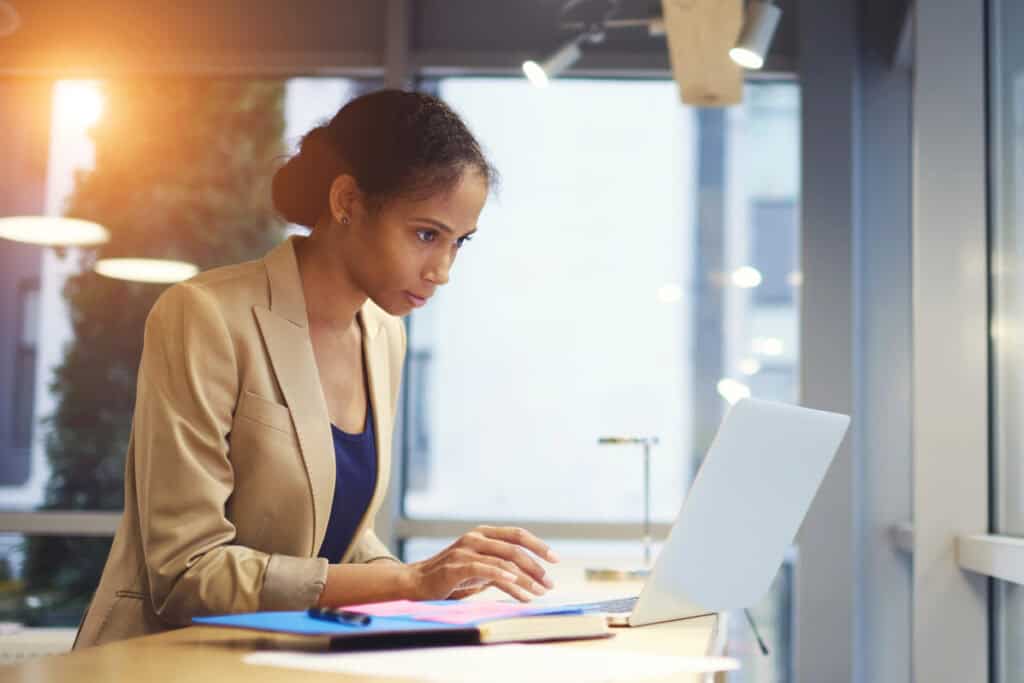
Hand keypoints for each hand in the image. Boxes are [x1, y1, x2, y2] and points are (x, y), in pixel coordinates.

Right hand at [404, 525, 559, 602]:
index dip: (538, 545)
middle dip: (536, 566)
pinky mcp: (457, 566)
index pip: (517, 534)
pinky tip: (519, 591)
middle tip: (550, 582)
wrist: (416, 585)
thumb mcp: (481, 571)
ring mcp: (465, 550)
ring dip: (526, 578)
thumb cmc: (450, 579)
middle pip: (515, 547)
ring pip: (504, 560)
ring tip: (539, 592)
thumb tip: (531, 583)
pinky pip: (486, 570)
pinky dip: (505, 579)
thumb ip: (502, 570)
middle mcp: (475, 537)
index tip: (555, 559)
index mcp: (483, 534)